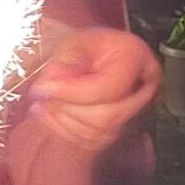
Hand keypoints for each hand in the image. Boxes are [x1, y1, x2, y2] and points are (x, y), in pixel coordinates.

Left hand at [29, 27, 160, 153]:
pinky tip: (49, 114)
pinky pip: (92, 141)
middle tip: (41, 94)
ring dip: (63, 120)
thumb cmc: (87, 45)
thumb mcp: (73, 42)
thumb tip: (48, 87)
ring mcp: (136, 112)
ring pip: (97, 132)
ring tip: (43, 102)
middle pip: (104, 116)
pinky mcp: (121, 129)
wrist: (99, 57)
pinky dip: (66, 130)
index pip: (107, 88)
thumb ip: (64, 64)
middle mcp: (143, 88)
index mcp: (134, 56)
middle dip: (67, 108)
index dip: (71, 92)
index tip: (42, 88)